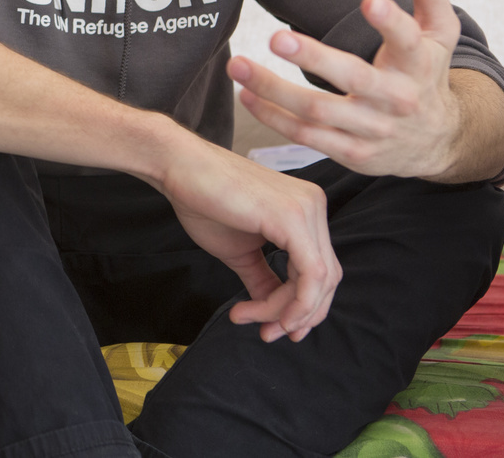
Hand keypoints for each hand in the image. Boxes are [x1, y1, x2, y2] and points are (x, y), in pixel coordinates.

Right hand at [158, 139, 339, 342]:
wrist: (178, 168)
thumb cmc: (203, 201)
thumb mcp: (239, 251)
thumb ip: (263, 279)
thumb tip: (276, 313)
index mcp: (306, 211)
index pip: (319, 270)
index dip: (301, 306)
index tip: (272, 328)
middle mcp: (314, 207)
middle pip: (325, 279)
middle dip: (298, 314)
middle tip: (268, 334)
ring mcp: (308, 210)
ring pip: (318, 282)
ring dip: (286, 311)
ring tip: (249, 318)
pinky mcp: (294, 218)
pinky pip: (308, 275)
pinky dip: (292, 303)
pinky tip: (262, 314)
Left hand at [228, 0, 475, 179]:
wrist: (440, 142)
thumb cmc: (427, 74)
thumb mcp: (439, 32)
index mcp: (418, 64)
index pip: (407, 40)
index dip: (390, 21)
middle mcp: (396, 99)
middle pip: (354, 79)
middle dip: (314, 58)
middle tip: (276, 36)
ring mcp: (373, 130)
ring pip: (318, 111)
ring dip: (273, 89)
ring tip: (237, 63)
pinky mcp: (352, 153)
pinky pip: (306, 135)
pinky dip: (273, 117)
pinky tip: (246, 94)